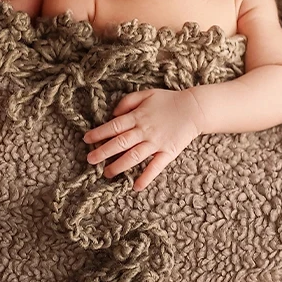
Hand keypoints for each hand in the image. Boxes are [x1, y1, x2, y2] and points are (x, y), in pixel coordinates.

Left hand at [83, 88, 204, 191]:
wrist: (194, 109)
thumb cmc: (168, 100)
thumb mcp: (146, 94)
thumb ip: (127, 102)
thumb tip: (112, 115)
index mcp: (138, 116)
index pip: (114, 126)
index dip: (99, 133)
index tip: (86, 139)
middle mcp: (145, 131)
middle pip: (120, 142)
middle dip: (103, 152)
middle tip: (90, 160)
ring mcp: (156, 143)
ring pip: (134, 156)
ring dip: (119, 166)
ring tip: (107, 173)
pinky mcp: (168, 152)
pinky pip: (156, 167)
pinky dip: (146, 177)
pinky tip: (136, 187)